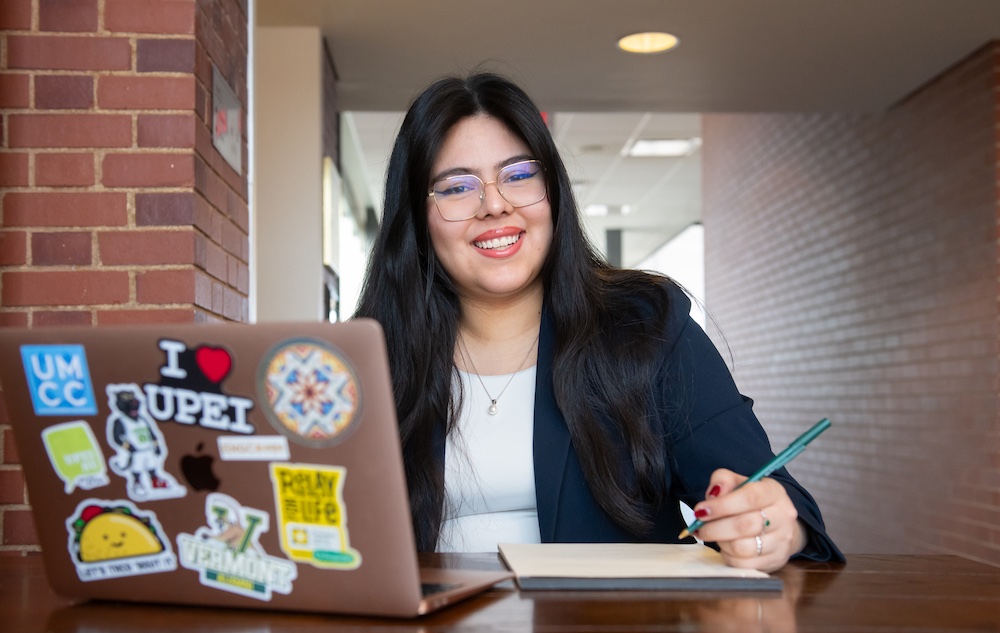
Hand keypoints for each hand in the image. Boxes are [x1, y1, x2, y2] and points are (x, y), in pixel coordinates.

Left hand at [690, 468, 807, 572]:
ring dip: (721, 542)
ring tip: (715, 535)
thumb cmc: (753, 501)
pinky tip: (726, 547)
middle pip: (744, 525)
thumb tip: (713, 494)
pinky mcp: (775, 560)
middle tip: (699, 527)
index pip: (749, 498)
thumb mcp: (740, 483)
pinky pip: (743, 564)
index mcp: (773, 492)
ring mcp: (781, 541)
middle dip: (715, 528)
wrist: (778, 523)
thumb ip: (724, 480)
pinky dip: (728, 556)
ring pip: (743, 548)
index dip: (721, 506)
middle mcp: (782, 516)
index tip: (701, 511)